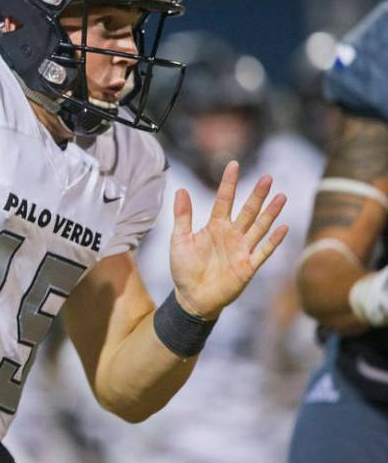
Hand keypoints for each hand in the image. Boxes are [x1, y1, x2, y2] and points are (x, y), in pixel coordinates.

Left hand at [170, 160, 288, 318]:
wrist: (191, 298)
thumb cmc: (184, 269)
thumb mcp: (179, 240)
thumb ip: (182, 216)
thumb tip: (180, 189)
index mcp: (215, 227)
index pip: (224, 200)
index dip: (229, 183)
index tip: (233, 164)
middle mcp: (231, 235)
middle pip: (248, 211)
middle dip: (257, 195)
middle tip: (267, 177)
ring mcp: (241, 250)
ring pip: (259, 227)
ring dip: (270, 213)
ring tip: (281, 197)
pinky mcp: (248, 267)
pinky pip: (263, 251)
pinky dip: (273, 241)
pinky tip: (283, 227)